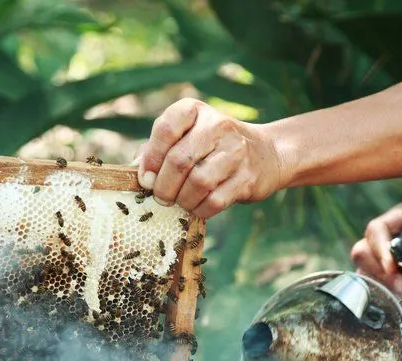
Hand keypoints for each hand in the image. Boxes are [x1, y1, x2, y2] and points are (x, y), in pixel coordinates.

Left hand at [136, 98, 282, 218]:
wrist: (265, 154)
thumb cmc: (211, 147)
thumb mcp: (185, 136)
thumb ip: (158, 149)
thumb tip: (136, 172)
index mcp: (194, 110)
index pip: (165, 130)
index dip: (151, 159)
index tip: (146, 179)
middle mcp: (218, 125)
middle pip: (180, 161)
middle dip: (164, 187)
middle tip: (161, 197)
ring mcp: (236, 152)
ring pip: (198, 182)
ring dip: (183, 200)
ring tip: (181, 202)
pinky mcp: (247, 178)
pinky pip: (215, 201)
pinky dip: (200, 209)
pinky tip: (198, 207)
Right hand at [350, 200, 401, 294]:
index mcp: (401, 221)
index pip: (379, 227)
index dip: (380, 243)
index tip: (393, 265)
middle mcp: (383, 242)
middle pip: (364, 253)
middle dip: (382, 274)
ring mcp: (375, 266)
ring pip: (365, 276)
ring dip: (383, 290)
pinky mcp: (375, 286)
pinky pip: (370, 294)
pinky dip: (384, 303)